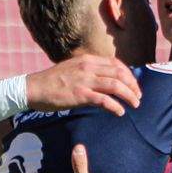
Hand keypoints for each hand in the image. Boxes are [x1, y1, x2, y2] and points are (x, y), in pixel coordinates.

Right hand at [24, 54, 140, 116]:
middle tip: (138, 97)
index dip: (128, 74)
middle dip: (133, 85)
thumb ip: (88, 73)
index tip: (133, 85)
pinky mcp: (79, 94)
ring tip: (135, 104)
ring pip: (115, 85)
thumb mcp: (72, 70)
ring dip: (129, 95)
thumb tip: (102, 83)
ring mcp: (84, 80)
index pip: (115, 63)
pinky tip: (120, 112)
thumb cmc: (51, 82)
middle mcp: (88, 67)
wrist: (33, 88)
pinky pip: (103, 100)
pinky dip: (115, 106)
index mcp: (87, 60)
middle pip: (119, 73)